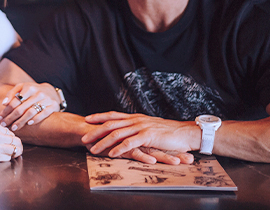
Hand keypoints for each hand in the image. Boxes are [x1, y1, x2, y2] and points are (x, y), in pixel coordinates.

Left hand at [0, 82, 59, 130]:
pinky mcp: (53, 106)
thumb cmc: (32, 91)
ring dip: (21, 121)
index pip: (14, 101)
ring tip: (13, 128)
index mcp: (28, 87)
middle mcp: (37, 93)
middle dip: (10, 118)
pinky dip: (36, 119)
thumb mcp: (22, 88)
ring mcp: (46, 99)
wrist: (51, 92)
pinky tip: (28, 124)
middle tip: (3, 125)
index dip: (6, 111)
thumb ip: (12, 94)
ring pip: (31, 112)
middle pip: (21, 108)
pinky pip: (44, 114)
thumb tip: (4, 103)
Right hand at [0, 122, 22, 162]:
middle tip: (16, 150)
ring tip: (12, 155)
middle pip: (16, 141)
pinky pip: (7, 158)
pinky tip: (3, 158)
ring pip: (14, 150)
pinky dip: (7, 158)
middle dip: (18, 146)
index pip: (11, 133)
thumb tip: (6, 137)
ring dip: (15, 153)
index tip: (9, 143)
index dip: (12, 139)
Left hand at [81, 111, 196, 164]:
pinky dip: (119, 148)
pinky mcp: (148, 137)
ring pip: (117, 133)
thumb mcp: (150, 127)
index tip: (87, 118)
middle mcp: (136, 120)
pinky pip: (130, 143)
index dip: (99, 116)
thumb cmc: (169, 132)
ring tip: (93, 149)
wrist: (186, 133)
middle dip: (95, 131)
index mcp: (136, 117)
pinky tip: (111, 154)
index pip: (113, 115)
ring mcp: (141, 127)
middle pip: (111, 123)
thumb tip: (128, 130)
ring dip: (103, 142)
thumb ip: (138, 128)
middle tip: (83, 138)